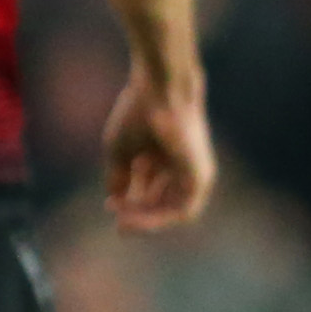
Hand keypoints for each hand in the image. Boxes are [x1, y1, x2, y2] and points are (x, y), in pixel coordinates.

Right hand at [100, 69, 217, 232]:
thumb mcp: (121, 150)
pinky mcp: (201, 177)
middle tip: (117, 222)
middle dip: (138, 214)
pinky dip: (159, 218)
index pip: (151, 190)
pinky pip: (183, 211)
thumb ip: (119, 177)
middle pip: (162, 202)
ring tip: (124, 221)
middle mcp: (183, 167)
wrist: (160, 90)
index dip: (130, 203)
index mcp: (166, 157)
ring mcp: (195, 172)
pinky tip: (136, 216)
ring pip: (173, 210)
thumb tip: (115, 200)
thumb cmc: (139, 113)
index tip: (109, 206)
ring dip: (147, 220)